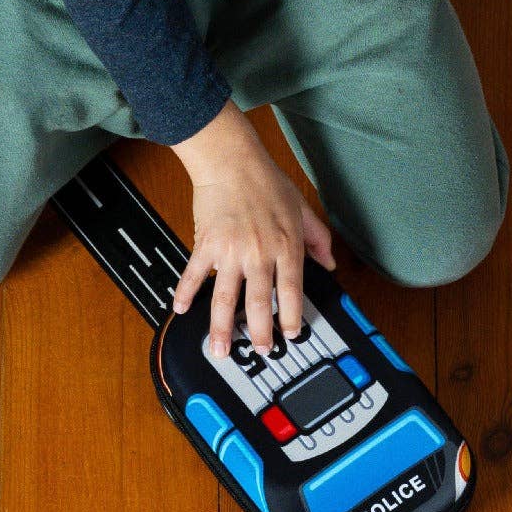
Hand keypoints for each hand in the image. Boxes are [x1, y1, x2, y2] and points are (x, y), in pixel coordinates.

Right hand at [169, 100, 336, 356]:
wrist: (231, 159)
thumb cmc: (267, 182)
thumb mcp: (303, 209)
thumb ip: (319, 240)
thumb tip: (331, 265)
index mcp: (286, 248)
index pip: (291, 292)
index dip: (291, 317)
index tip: (291, 335)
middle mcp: (260, 254)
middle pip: (260, 302)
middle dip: (261, 332)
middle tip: (262, 351)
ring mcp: (231, 251)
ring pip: (226, 297)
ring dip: (222, 327)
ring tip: (221, 350)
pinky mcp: (206, 244)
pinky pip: (195, 273)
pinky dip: (187, 292)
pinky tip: (181, 310)